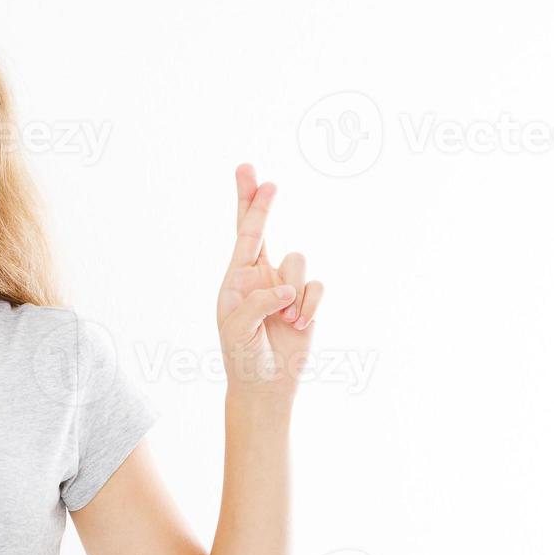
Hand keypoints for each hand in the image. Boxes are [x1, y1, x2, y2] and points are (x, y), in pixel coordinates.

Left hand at [215, 164, 324, 400]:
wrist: (266, 384)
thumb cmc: (243, 357)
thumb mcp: (238, 331)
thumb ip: (256, 304)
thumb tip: (285, 289)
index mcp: (236, 279)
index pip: (243, 235)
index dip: (249, 204)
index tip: (250, 174)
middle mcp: (260, 276)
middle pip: (263, 229)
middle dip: (259, 201)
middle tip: (252, 170)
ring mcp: (285, 286)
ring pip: (298, 262)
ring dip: (292, 293)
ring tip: (283, 320)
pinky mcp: (307, 301)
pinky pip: (317, 288)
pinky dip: (309, 307)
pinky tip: (298, 325)